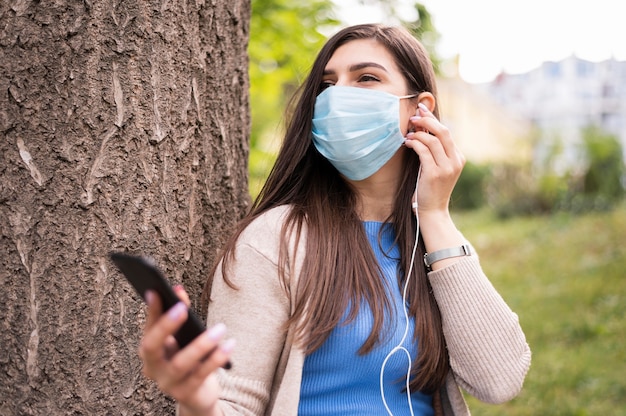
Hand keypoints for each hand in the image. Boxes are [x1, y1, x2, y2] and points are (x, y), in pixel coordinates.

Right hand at [139, 286, 233, 414]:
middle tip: (182, 308)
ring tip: (220, 328)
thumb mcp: (185, 337)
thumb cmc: (190, 359)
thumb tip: (178, 291)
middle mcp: (152, 367)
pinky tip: (229, 345)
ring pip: (180, 364)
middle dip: (165, 326)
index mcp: (149, 351)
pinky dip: (216, 359)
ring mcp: (167, 383)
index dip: (152, 311)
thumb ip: (182, 314)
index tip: (156, 291)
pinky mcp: (185, 393)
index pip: (147, 327)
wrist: (197, 394)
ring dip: (200, 344)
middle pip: (151, 346)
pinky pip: (201, 375)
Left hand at [404, 103, 464, 215]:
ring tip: (407, 133)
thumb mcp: (437, 167)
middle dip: (427, 120)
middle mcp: (455, 161)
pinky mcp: (435, 173)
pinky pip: (424, 151)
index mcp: (458, 158)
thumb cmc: (431, 188)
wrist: (433, 210)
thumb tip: (422, 129)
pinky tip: (407, 142)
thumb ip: (435, 151)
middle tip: (413, 116)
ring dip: (418, 133)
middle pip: (443, 132)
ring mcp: (446, 168)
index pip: (446, 133)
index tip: (421, 110)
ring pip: (433, 140)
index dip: (433, 120)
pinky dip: (414, 143)